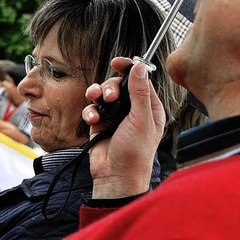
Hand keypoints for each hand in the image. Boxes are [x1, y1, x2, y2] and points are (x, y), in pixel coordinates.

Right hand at [83, 58, 164, 198]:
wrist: (116, 176)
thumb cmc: (135, 154)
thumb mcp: (141, 119)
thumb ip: (139, 91)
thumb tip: (139, 67)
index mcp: (149, 108)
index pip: (139, 80)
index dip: (128, 69)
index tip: (118, 62)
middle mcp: (132, 111)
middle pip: (118, 85)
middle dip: (110, 87)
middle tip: (109, 96)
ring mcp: (115, 118)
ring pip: (102, 95)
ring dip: (97, 96)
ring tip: (97, 103)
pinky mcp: (100, 125)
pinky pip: (92, 109)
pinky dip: (90, 112)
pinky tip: (93, 120)